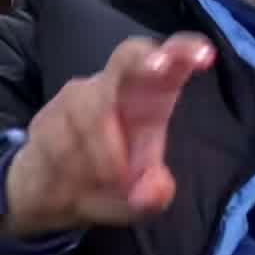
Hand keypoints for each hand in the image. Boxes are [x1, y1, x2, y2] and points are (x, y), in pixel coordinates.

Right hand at [3, 33, 215, 236]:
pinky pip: (60, 137)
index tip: (206, 55)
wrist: (51, 194)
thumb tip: (153, 190)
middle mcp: (116, 88)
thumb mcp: (139, 202)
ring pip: (92, 110)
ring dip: (103, 153)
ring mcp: (79, 97)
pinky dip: (74, 165)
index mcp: (151, 98)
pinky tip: (74, 179)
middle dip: (143, 59)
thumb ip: (152, 197)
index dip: (186, 52)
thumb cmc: (111, 183)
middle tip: (159, 68)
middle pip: (128, 55)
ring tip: (108, 181)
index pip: (171, 63)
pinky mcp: (48, 115)